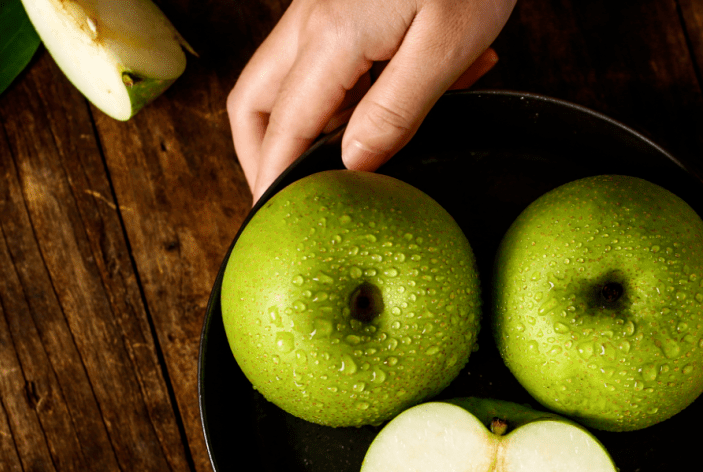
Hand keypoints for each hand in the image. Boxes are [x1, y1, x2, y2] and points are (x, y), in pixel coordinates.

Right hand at [227, 0, 515, 202]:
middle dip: (263, 157)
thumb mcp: (445, 46)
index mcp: (333, 37)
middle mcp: (313, 22)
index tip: (276, 219)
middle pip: (257, 103)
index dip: (276, 180)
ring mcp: (323, 11)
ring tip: (347, 162)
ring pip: (285, 83)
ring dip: (305, 129)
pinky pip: (326, 61)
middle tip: (285, 200)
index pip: (285, 128)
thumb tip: (354, 162)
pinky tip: (405, 101)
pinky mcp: (344, 7)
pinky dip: (348, 96)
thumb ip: (397, 110)